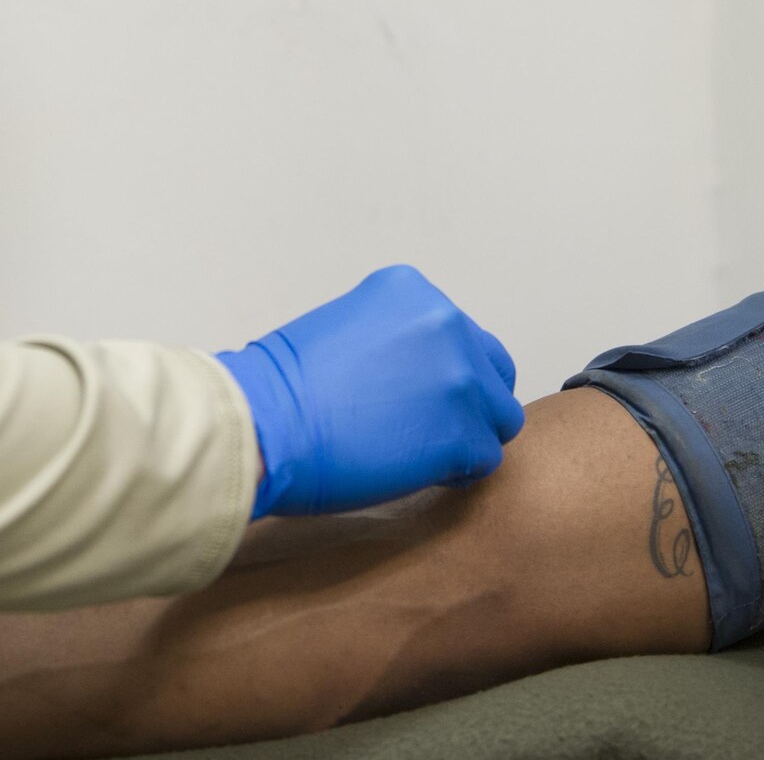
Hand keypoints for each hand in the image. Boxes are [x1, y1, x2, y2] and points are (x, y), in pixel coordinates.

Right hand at [218, 265, 525, 516]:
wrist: (263, 425)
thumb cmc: (283, 389)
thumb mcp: (346, 327)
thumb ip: (396, 341)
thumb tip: (417, 377)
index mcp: (414, 291)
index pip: (461, 337)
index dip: (441, 374)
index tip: (412, 396)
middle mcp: (446, 323)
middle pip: (493, 371)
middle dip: (468, 400)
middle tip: (428, 427)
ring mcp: (460, 378)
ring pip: (499, 417)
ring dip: (468, 437)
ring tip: (421, 454)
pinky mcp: (464, 432)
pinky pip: (486, 459)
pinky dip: (458, 471)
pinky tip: (418, 472)